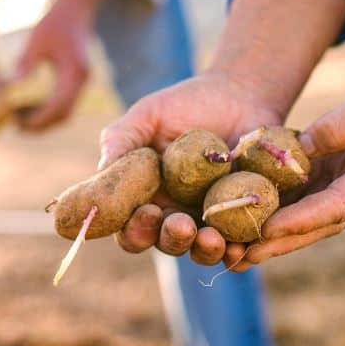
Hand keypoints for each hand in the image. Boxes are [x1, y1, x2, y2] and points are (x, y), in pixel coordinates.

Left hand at [13, 1, 90, 130]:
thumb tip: (11, 86)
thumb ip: (26, 63)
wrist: (75, 11)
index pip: (59, 104)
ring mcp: (82, 83)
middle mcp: (82, 81)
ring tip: (19, 119)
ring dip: (44, 120)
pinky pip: (64, 104)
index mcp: (75, 71)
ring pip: (65, 112)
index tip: (19, 125)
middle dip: (42, 125)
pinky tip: (27, 108)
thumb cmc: (54, 23)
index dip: (40, 118)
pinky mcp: (77, 82)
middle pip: (64, 114)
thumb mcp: (37, 40)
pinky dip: (47, 110)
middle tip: (16, 127)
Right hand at [99, 72, 285, 264]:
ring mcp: (209, 219)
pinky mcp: (243, 218)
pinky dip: (238, 251)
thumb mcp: (149, 115)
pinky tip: (241, 245)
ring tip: (212, 238)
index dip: (134, 229)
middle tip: (181, 224)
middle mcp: (174, 213)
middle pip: (166, 244)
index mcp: (146, 196)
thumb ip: (121, 139)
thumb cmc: (187, 103)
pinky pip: (239, 245)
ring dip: (204, 251)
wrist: (241, 94)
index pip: (131, 228)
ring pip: (201, 250)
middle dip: (172, 240)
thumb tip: (101, 170)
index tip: (147, 210)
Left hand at [221, 0, 344, 269]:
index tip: (268, 230)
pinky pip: (308, 185)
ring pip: (312, 209)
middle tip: (242, 256)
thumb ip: (343, 124)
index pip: (340, 205)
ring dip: (278, 227)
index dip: (302, 219)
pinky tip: (249, 205)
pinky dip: (282, 198)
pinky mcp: (342, 160)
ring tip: (237, 243)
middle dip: (283, 239)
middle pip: (322, 220)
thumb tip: (300, 148)